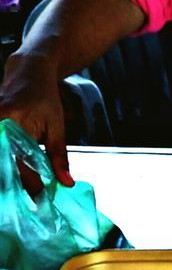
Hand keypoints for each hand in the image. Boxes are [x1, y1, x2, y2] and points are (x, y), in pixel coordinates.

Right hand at [0, 53, 72, 185]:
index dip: (31, 184)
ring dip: (8, 172)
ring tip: (20, 189)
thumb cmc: (45, 97)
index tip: (40, 198)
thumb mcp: (57, 126)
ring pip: (1, 157)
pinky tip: (12, 172)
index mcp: (15, 121)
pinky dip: (6, 161)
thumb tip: (66, 183)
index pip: (21, 162)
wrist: (28, 71)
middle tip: (28, 198)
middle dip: (16, 182)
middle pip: (5, 162)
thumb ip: (59, 156)